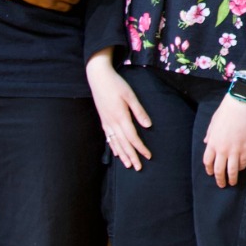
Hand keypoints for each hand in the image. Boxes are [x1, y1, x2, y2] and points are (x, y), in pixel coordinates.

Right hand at [87, 53, 152, 168]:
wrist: (98, 77)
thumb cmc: (116, 84)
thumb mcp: (130, 95)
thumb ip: (139, 111)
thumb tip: (148, 125)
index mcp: (120, 116)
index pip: (132, 137)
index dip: (141, 148)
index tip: (148, 156)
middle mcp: (112, 122)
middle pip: (124, 143)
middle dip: (131, 156)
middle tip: (138, 168)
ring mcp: (106, 122)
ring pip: (115, 142)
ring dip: (122, 155)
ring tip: (128, 165)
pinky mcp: (103, 120)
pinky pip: (108, 137)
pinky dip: (113, 146)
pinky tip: (116, 152)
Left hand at [202, 94, 245, 187]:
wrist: (239, 106)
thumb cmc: (225, 112)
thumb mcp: (213, 123)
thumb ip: (209, 135)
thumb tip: (206, 142)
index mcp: (212, 143)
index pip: (208, 162)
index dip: (209, 170)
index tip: (211, 174)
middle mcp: (222, 149)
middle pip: (219, 170)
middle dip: (220, 179)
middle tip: (222, 185)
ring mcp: (234, 150)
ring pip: (231, 170)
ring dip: (232, 179)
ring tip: (233, 183)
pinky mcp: (245, 148)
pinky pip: (243, 163)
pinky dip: (241, 168)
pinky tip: (240, 169)